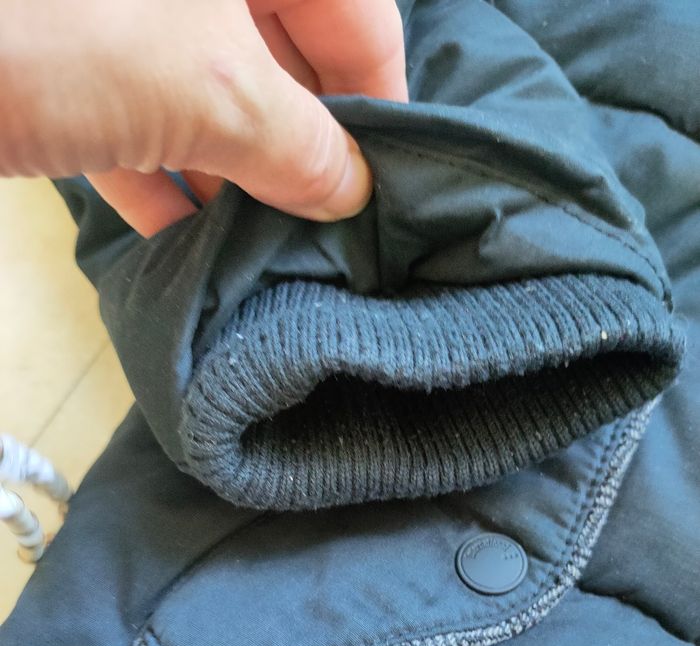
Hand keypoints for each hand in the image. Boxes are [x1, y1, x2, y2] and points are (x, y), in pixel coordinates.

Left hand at [0, 0, 406, 234]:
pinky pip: (137, 125)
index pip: (357, 18)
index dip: (382, 107)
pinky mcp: (67, 68)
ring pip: (209, 100)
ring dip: (238, 181)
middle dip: (305, 153)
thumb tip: (351, 190)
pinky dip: (163, 185)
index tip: (390, 192)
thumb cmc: (49, 26)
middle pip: (282, 62)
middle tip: (330, 239)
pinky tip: (191, 244)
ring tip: (271, 254)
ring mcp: (124, 22)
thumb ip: (298, 141)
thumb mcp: (204, 85)